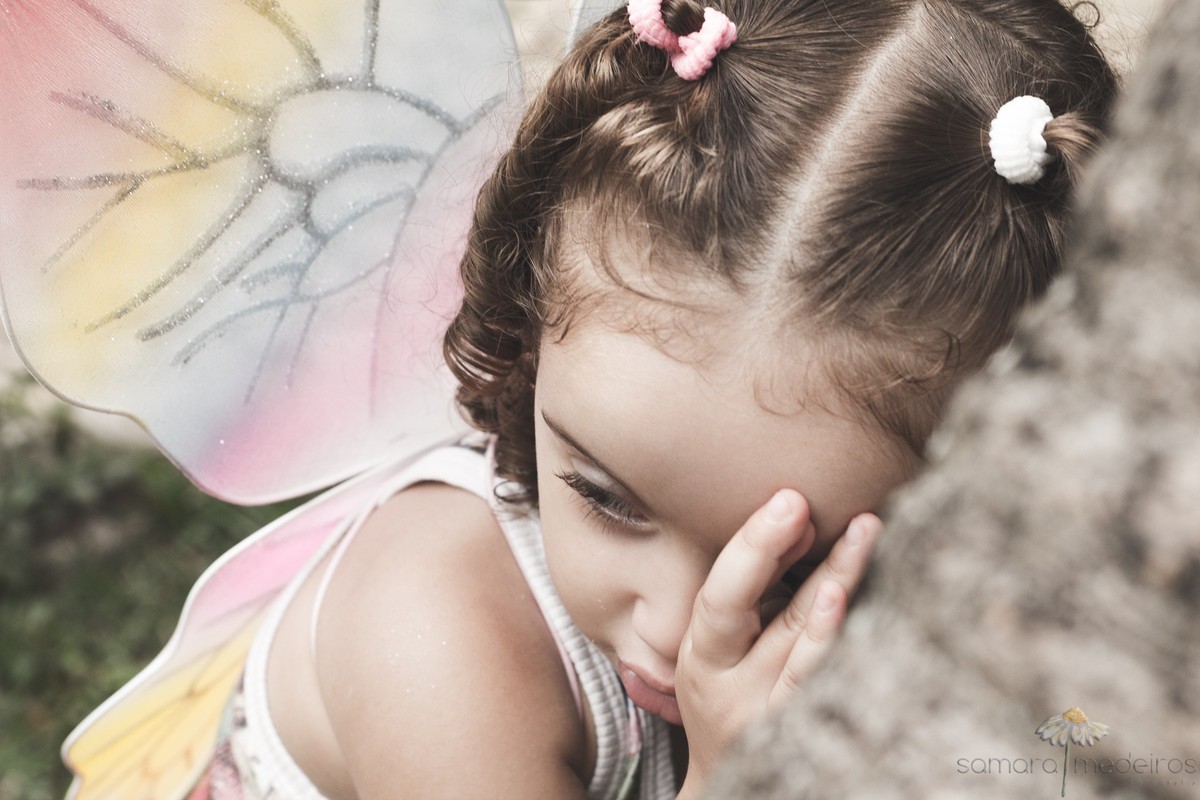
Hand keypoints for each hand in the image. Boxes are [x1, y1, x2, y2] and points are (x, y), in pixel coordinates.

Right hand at [674, 490, 881, 796]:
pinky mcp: (811, 737)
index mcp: (702, 659)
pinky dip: (844, 644)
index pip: (721, 598)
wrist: (733, 784)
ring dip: (838, 585)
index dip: (752, 548)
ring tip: (863, 533)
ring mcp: (774, 718)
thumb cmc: (727, 694)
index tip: (787, 500)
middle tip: (813, 504)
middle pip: (763, 617)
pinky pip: (832, 686)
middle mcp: (733, 690)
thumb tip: (796, 512)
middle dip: (780, 553)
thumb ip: (750, 588)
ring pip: (808, 651)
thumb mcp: (717, 648)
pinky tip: (865, 609)